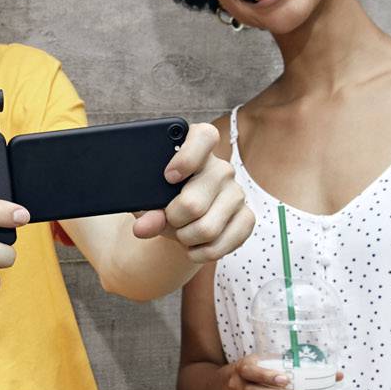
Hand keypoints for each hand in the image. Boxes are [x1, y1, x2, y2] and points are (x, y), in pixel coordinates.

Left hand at [131, 122, 251, 260]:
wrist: (182, 222)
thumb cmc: (163, 200)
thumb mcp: (148, 201)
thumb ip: (145, 210)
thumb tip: (144, 226)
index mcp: (197, 150)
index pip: (204, 137)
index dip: (187, 157)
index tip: (169, 177)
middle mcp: (222, 168)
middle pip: (193, 203)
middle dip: (172, 219)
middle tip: (168, 218)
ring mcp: (237, 192)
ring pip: (207, 228)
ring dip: (186, 238)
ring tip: (181, 232)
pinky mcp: (247, 217)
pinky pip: (223, 243)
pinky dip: (202, 252)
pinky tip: (194, 246)